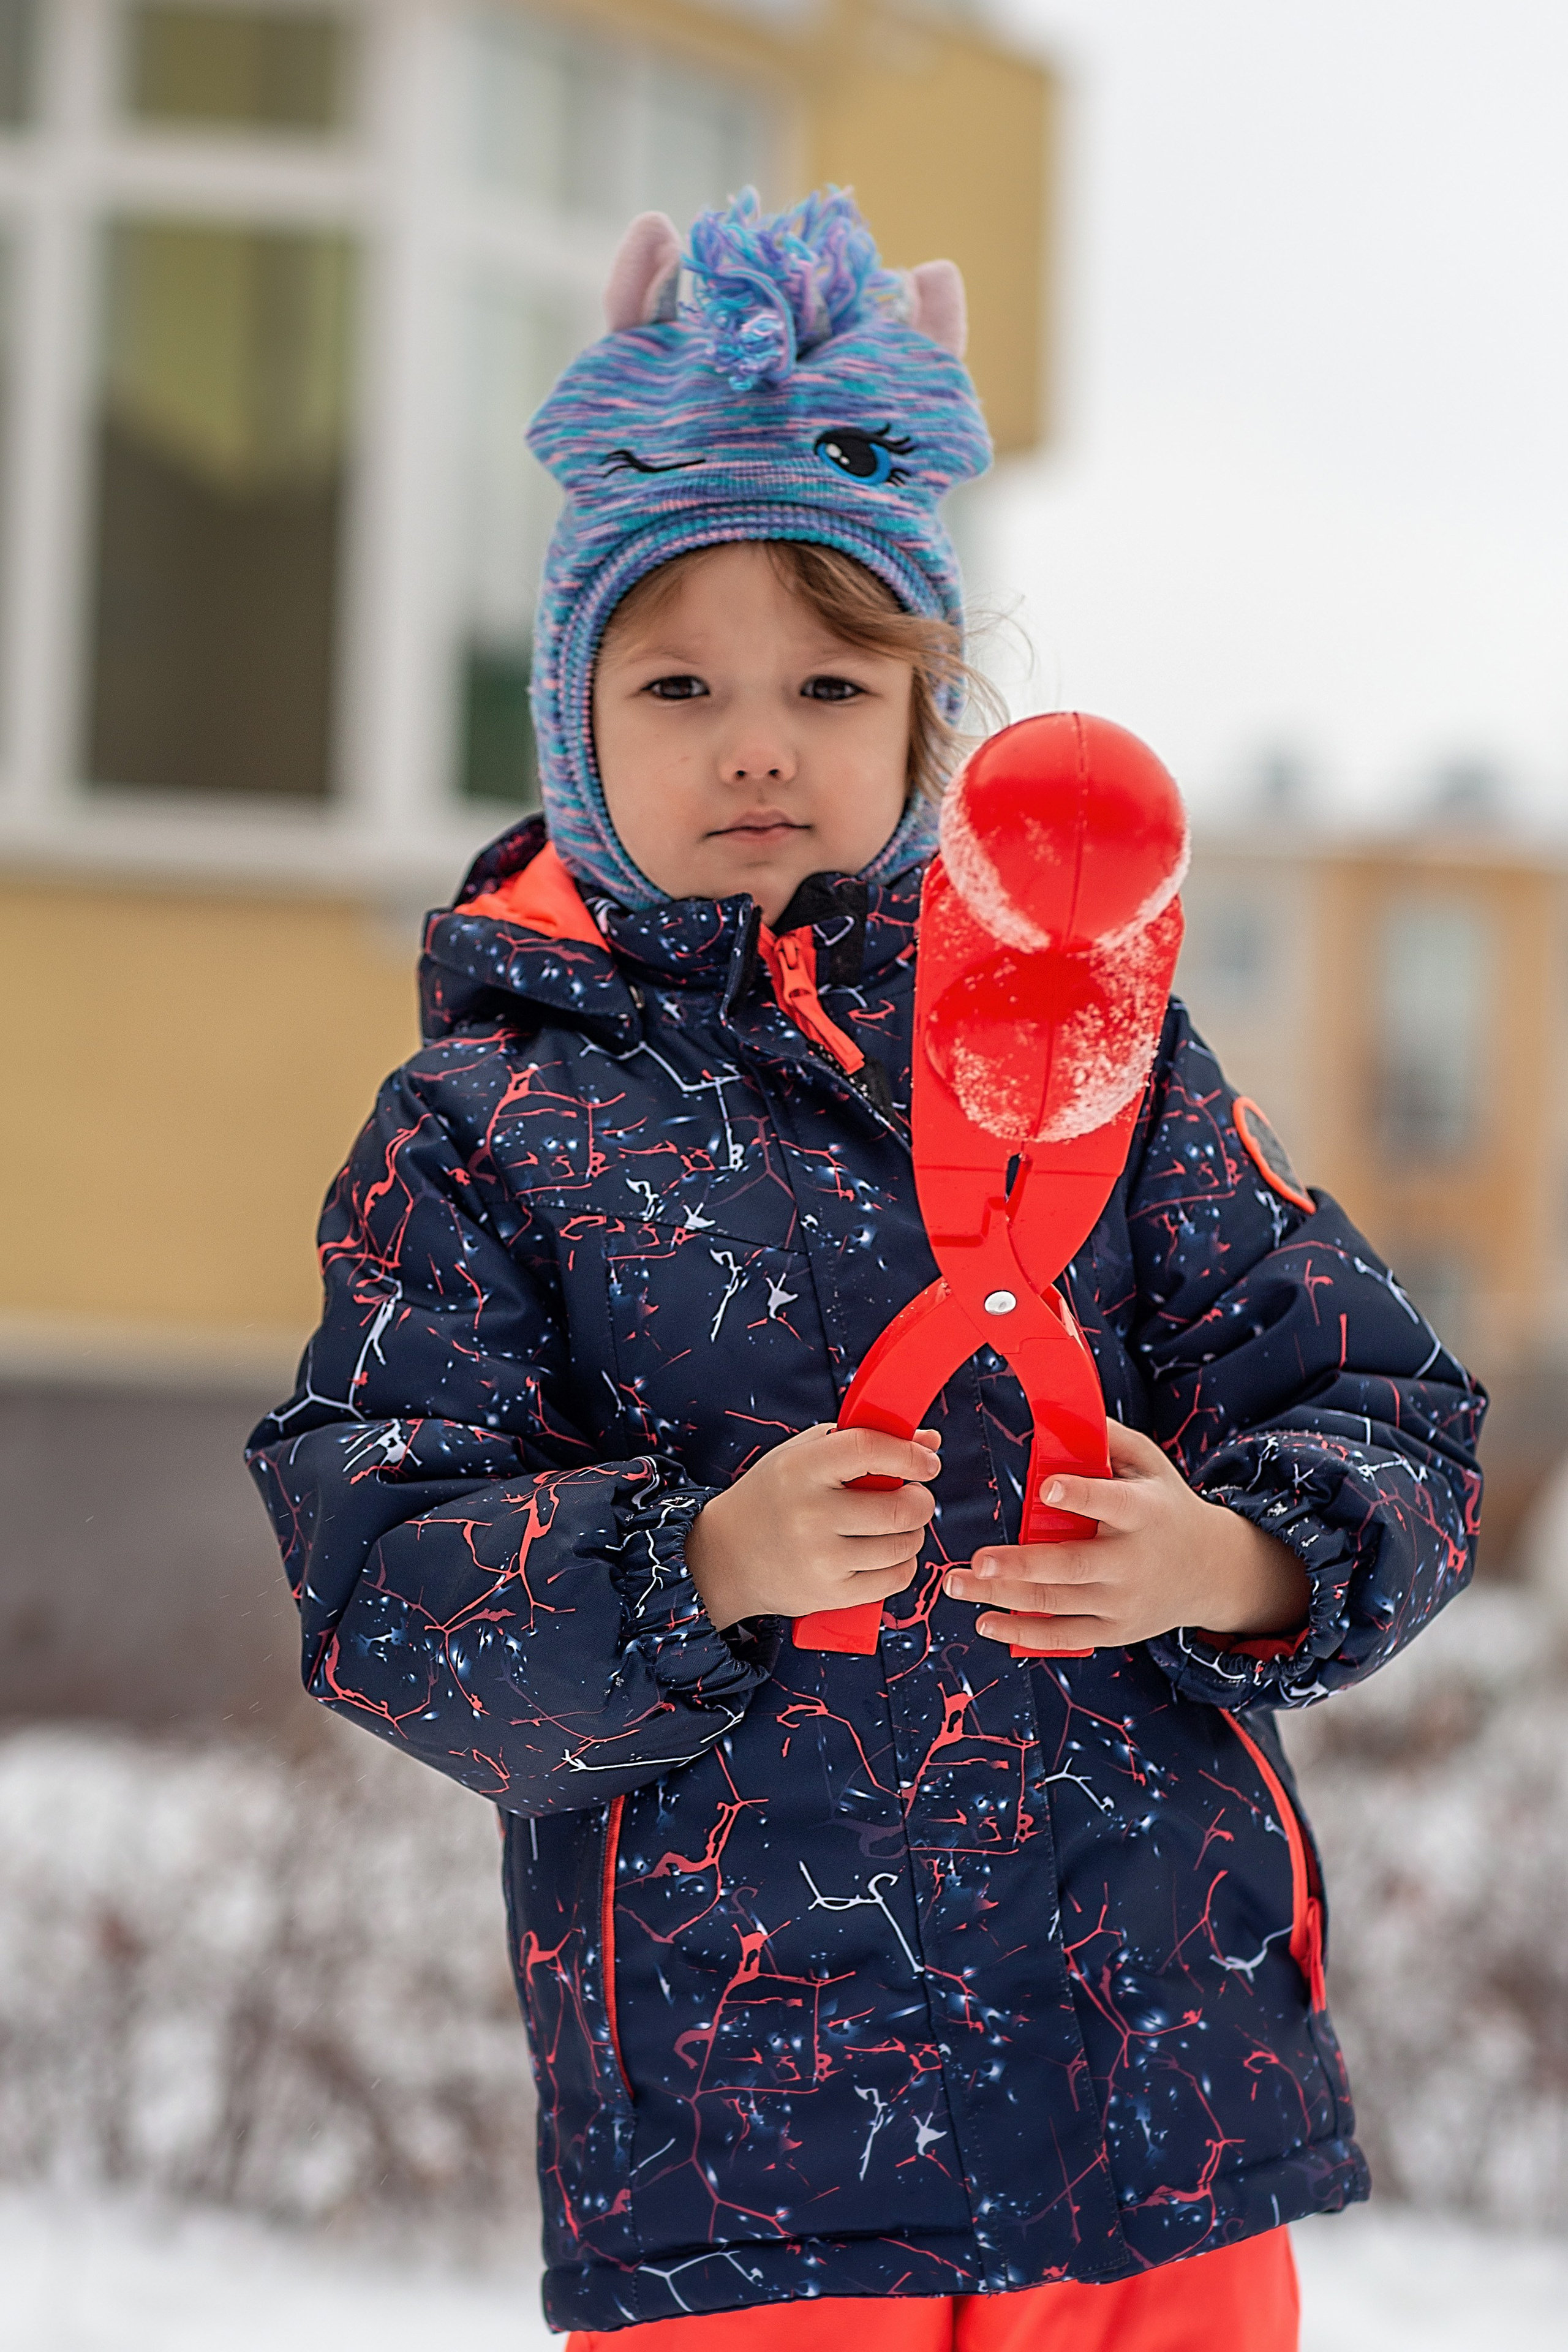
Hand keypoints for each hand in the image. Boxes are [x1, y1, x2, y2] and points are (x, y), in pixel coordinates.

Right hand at [685, 1423, 941, 1630]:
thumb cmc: (773, 1497)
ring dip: (914, 1533)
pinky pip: (894, 1579)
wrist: (725, 1557)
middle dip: (921, 1500)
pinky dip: (903, 1564)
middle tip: (915, 1497)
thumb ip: (862, 1439)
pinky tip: (889, 1553)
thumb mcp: (802, 1455)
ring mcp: (820, 1558)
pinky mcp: (829, 1594)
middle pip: (899, 1508)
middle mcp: (809, 1514)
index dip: (910, 1454)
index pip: (869, 1450)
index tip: (927, 1462)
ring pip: (902, 1545)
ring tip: (898, 1526)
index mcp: (800, 1468)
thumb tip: (929, 1439)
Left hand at [942, 1419, 1309, 1652]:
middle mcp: (1133, 1562)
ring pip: (1057, 1603)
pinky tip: (985, 1623)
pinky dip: (1022, 1634)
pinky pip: (1064, 1637)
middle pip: (1072, 1566)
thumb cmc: (1164, 1506)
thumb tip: (1062, 1406)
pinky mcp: (1114, 1631)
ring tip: (956, 1583)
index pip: (1112, 1503)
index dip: (1082, 1495)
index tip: (1047, 1486)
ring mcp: (1123, 1602)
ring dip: (1002, 1597)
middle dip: (1022, 1566)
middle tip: (977, 1561)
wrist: (1211, 1571)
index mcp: (1144, 1513)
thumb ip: (1110, 1437)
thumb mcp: (1152, 1464)